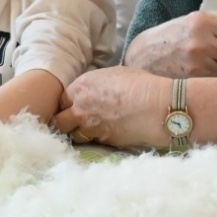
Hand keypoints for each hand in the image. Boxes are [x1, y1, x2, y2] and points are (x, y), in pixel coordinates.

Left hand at [53, 66, 171, 149]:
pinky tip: (108, 135)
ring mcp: (90, 127)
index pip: (60, 101)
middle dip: (65, 123)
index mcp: (81, 87)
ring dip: (80, 134)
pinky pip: (94, 142)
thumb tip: (95, 90)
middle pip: (59, 122)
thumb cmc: (141, 84)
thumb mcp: (114, 74)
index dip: (66, 105)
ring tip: (93, 131)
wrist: (158, 106)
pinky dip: (97, 140)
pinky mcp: (103, 142)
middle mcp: (80, 108)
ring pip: (74, 136)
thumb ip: (96, 84)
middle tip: (74, 123)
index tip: (72, 108)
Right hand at [125, 12, 216, 77]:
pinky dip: (215, 84)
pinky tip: (199, 79)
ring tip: (202, 68)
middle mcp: (203, 42)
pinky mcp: (196, 83)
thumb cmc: (164, 42)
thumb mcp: (187, 24)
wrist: (137, 61)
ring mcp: (200, 65)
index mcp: (202, 21)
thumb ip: (215, 28)